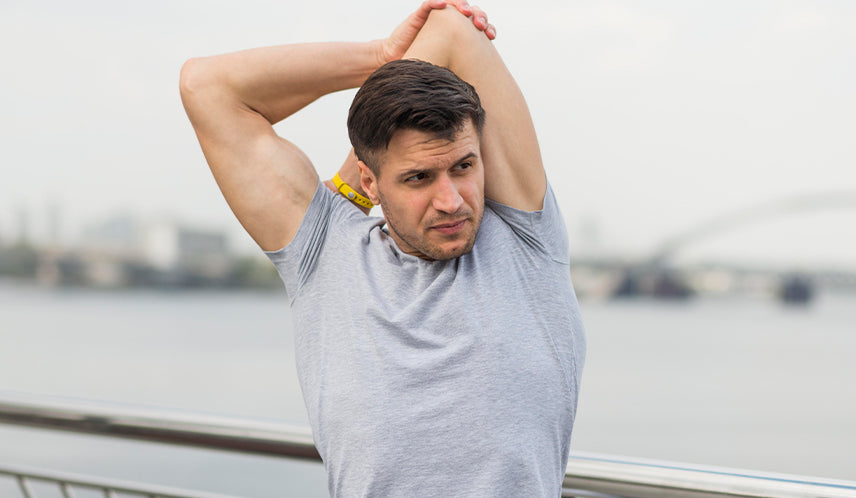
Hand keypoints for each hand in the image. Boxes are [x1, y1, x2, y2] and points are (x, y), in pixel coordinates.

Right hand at [379, 0, 495, 63]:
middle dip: (479, 16)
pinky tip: (443, 3)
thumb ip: (462, 69)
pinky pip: (428, 4)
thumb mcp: (448, 68)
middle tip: (481, 26)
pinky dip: (437, 1)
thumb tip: (486, 88)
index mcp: (459, 35)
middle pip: (470, 11)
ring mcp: (435, 17)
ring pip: (453, 3)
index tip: (491, 37)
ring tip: (467, 12)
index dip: (488, 27)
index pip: (477, 25)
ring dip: (462, 5)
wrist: (399, 64)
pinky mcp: (419, 16)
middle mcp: (449, 23)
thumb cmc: (424, 68)